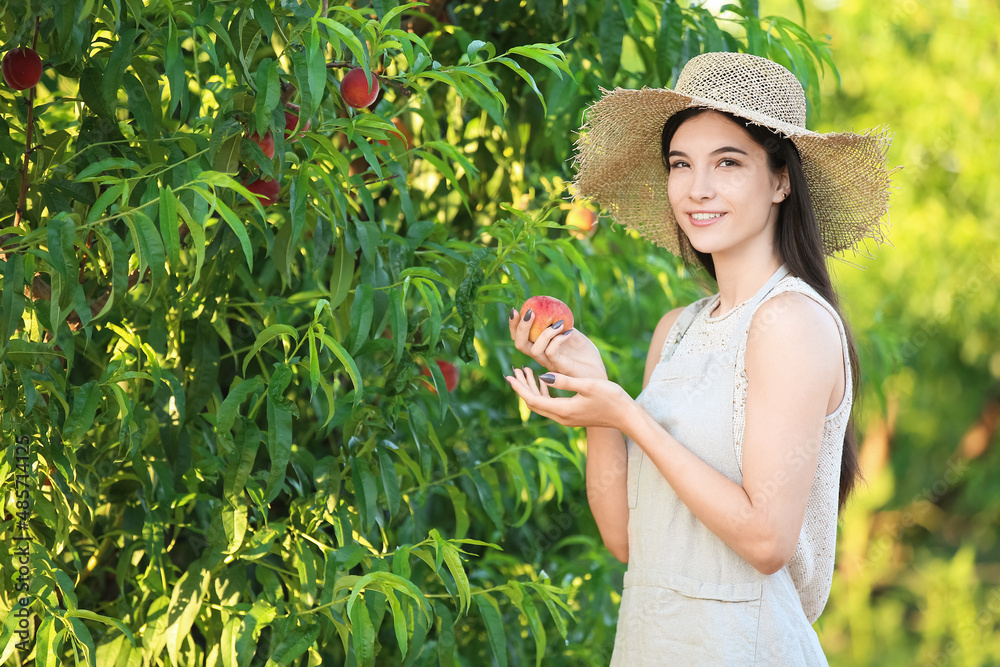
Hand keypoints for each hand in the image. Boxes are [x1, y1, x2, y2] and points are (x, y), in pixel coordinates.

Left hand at [505, 367, 632, 429]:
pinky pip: (550, 405)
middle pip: (534, 403)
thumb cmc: (611, 397)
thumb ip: (564, 381)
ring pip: (541, 404)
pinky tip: (541, 381)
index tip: (509, 376)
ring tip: (524, 372)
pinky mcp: (571, 415)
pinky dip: (542, 392)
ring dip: (531, 389)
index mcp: (563, 410)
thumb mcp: (587, 385)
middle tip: (513, 371)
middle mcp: (561, 417)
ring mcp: (566, 418)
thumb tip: (542, 376)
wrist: (626, 416)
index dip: (519, 388)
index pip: (533, 400)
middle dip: (522, 387)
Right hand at [509, 306, 606, 379]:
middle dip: (520, 327)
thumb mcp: (572, 334)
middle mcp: (541, 357)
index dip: (514, 325)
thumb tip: (552, 308)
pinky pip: (551, 352)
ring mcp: (550, 363)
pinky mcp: (560, 367)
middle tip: (530, 312)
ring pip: (534, 350)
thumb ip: (560, 325)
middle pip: (520, 344)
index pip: (520, 338)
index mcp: (541, 348)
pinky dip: (557, 339)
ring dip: (544, 333)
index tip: (515, 309)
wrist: (598, 373)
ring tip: (558, 323)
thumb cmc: (585, 354)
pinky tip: (568, 332)